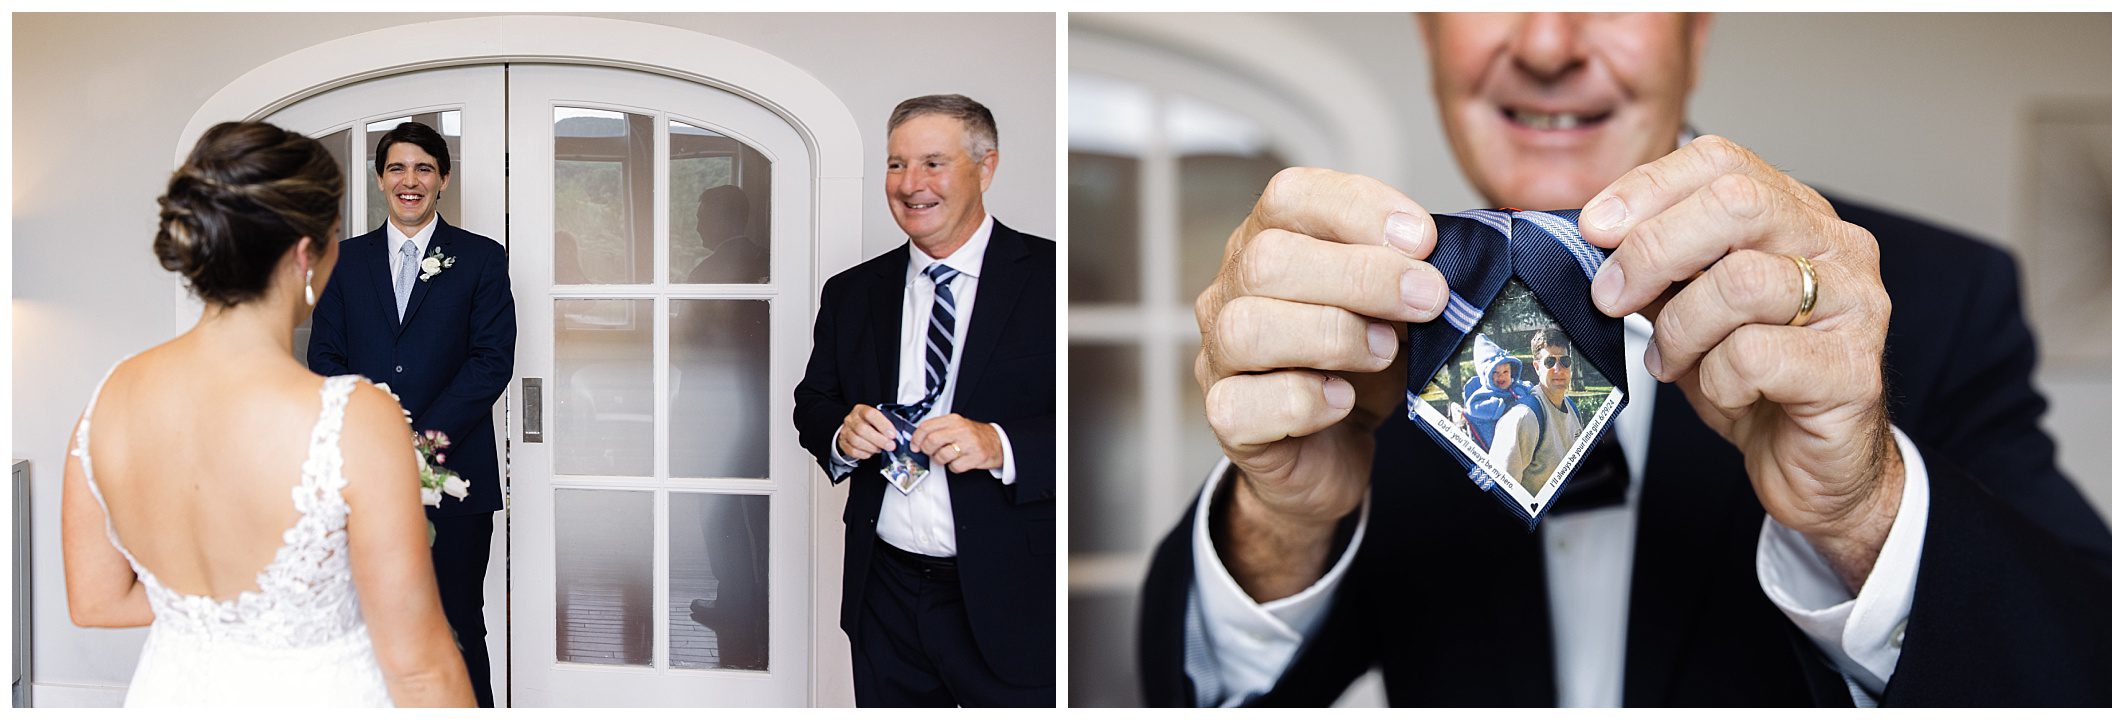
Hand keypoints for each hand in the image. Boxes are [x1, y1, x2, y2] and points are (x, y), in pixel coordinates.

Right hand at [835, 405, 896, 461]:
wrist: (855, 428)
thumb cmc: (870, 424)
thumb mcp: (878, 419)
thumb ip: (887, 424)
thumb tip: (900, 434)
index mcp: (861, 410)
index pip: (870, 414)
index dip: (883, 424)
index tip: (893, 434)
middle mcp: (851, 419)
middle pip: (862, 429)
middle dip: (879, 439)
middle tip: (890, 446)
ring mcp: (846, 431)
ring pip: (856, 441)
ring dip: (871, 447)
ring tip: (880, 449)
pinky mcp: (843, 443)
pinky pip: (852, 450)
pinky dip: (864, 454)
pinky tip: (871, 452)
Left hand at [910, 414, 1003, 472]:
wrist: (998, 442)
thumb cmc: (974, 435)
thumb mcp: (957, 425)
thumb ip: (939, 429)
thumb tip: (918, 438)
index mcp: (954, 420)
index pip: (927, 426)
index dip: (917, 438)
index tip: (915, 445)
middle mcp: (961, 430)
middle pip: (932, 441)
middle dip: (927, 450)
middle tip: (930, 452)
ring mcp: (969, 444)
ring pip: (941, 456)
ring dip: (940, 460)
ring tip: (947, 457)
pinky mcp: (975, 457)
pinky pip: (955, 467)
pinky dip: (953, 467)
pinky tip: (959, 461)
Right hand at [1195, 167, 1449, 600]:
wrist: (1331, 453)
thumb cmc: (1359, 368)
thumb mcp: (1393, 309)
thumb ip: (1409, 277)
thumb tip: (1447, 265)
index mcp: (1270, 242)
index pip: (1289, 196)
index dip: (1357, 208)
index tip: (1422, 239)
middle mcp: (1231, 291)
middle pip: (1268, 260)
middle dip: (1361, 275)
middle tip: (1427, 299)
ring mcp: (1219, 355)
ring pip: (1248, 328)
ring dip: (1332, 335)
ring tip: (1384, 351)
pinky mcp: (1226, 418)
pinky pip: (1246, 403)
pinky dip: (1304, 401)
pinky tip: (1342, 402)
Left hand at [1578, 135, 1902, 590]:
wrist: (1812, 464)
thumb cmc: (1754, 381)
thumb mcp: (1689, 308)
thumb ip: (1659, 267)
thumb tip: (1597, 239)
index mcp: (1795, 216)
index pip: (1722, 160)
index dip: (1648, 186)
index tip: (1594, 227)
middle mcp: (1836, 246)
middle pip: (1736, 203)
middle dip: (1652, 249)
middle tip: (1611, 297)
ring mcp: (1856, 303)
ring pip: (1740, 282)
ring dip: (1680, 329)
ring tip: (1671, 361)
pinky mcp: (1853, 367)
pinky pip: (1755, 355)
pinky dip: (1717, 380)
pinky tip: (1725, 393)